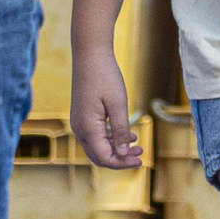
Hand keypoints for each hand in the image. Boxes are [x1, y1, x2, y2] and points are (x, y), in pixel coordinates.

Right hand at [75, 50, 140, 168]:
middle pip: (99, 156)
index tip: (140, 159)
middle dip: (120, 159)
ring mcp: (79, 123)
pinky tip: (128, 135)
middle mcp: (79, 129)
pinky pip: (95, 136)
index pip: (104, 158)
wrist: (90, 55)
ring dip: (117, 149)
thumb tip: (124, 153)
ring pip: (97, 147)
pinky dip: (111, 139)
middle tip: (140, 154)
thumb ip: (120, 131)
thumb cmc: (105, 76)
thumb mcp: (118, 105)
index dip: (122, 163)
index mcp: (87, 128)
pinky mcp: (82, 116)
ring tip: (138, 145)